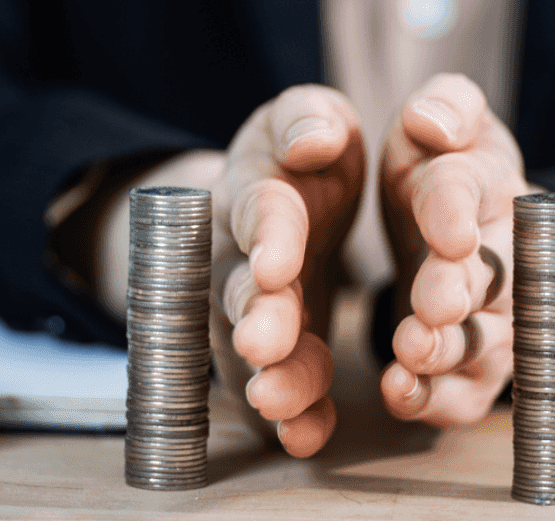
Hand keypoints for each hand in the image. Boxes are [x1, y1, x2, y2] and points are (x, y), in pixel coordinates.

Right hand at [211, 85, 363, 456]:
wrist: (283, 195)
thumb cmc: (304, 153)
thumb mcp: (309, 118)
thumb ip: (308, 119)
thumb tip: (313, 137)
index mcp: (258, 188)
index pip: (260, 209)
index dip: (267, 235)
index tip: (277, 262)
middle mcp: (242, 254)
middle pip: (241, 288)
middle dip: (256, 315)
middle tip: (263, 342)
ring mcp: (252, 309)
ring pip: (251, 348)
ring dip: (269, 373)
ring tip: (280, 402)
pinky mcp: (278, 351)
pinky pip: (277, 384)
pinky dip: (293, 413)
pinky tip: (306, 435)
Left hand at [377, 73, 529, 427]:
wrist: (457, 224)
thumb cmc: (439, 165)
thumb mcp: (436, 123)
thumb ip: (443, 108)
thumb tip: (432, 119)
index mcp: (483, 181)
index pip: (470, 188)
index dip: (457, 211)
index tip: (447, 233)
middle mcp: (500, 252)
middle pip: (491, 275)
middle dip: (461, 289)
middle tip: (433, 304)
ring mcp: (492, 315)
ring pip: (481, 340)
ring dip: (448, 350)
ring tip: (412, 353)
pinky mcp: (472, 365)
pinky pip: (462, 390)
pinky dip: (435, 398)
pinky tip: (402, 393)